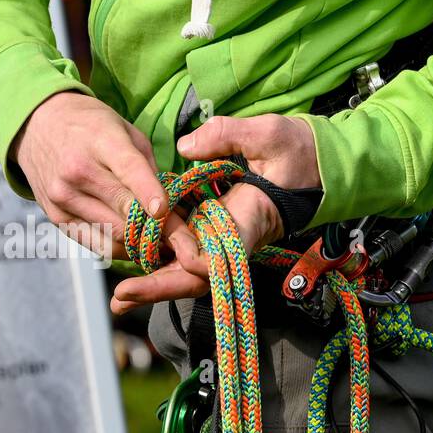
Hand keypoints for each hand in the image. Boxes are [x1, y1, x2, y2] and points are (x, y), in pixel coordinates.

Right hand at [12, 92, 205, 273]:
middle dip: (159, 230)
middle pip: (124, 211)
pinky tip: (137, 246)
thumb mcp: (124, 130)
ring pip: (114, 235)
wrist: (37, 125)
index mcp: (100, 141)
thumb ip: (147, 166)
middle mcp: (78, 172)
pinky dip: (120, 249)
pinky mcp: (56, 218)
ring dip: (142, 243)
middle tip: (185, 240)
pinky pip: (96, 245)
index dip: (150, 194)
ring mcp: (63, 198)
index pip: (128, 170)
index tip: (166, 213)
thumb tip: (170, 205)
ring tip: (164, 244)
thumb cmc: (90, 125)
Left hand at [110, 113, 319, 313]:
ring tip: (118, 298)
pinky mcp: (213, 231)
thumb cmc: (297, 151)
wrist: (314, 164)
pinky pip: (184, 254)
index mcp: (248, 224)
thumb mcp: (270, 134)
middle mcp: (233, 241)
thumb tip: (187, 147)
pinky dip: (160, 261)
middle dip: (158, 289)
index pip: (218, 259)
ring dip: (153, 283)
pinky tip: (132, 264)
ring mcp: (221, 239)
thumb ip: (228, 135)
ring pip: (186, 271)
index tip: (169, 253)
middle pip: (194, 278)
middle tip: (120, 298)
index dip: (192, 262)